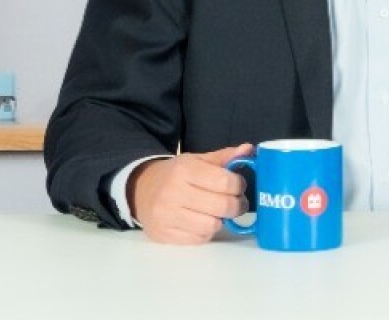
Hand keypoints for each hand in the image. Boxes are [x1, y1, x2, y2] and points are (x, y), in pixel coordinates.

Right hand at [128, 143, 253, 243]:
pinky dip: (207, 232)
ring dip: (221, 220)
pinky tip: (203, 221)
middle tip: (237, 202)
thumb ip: (224, 157)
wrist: (140, 190)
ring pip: (212, 226)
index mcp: (183, 170)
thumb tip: (248, 149)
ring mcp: (166, 216)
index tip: (239, 185)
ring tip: (219, 212)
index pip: (224, 182)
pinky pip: (198, 239)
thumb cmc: (175, 174)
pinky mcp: (164, 234)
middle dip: (237, 205)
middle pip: (222, 206)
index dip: (239, 185)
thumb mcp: (196, 160)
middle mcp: (173, 193)